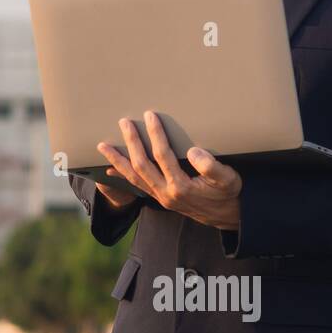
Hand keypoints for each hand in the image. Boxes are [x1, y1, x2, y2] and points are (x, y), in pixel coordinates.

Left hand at [96, 110, 242, 230]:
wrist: (227, 216)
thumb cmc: (228, 193)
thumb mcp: (228, 179)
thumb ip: (212, 166)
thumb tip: (194, 151)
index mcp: (181, 186)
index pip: (163, 155)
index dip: (155, 134)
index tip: (149, 116)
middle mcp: (166, 193)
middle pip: (141, 165)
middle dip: (132, 142)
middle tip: (124, 122)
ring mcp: (160, 197)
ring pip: (133, 177)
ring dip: (118, 160)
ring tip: (102, 146)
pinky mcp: (159, 198)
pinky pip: (136, 186)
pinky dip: (122, 176)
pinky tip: (110, 169)